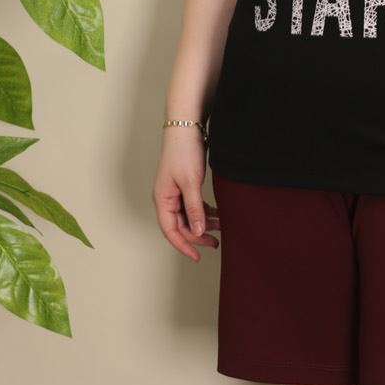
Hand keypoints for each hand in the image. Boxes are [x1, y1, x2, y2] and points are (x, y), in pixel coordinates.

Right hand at [152, 128, 218, 260]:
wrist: (186, 127)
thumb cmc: (183, 152)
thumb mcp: (191, 183)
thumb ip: (195, 208)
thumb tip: (197, 231)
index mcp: (162, 199)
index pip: (170, 230)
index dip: (183, 245)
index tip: (197, 256)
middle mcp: (167, 198)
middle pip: (181, 226)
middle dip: (198, 236)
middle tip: (215, 243)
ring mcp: (176, 193)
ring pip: (189, 216)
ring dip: (204, 223)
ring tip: (222, 227)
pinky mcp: (186, 186)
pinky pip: (194, 206)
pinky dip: (206, 212)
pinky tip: (218, 214)